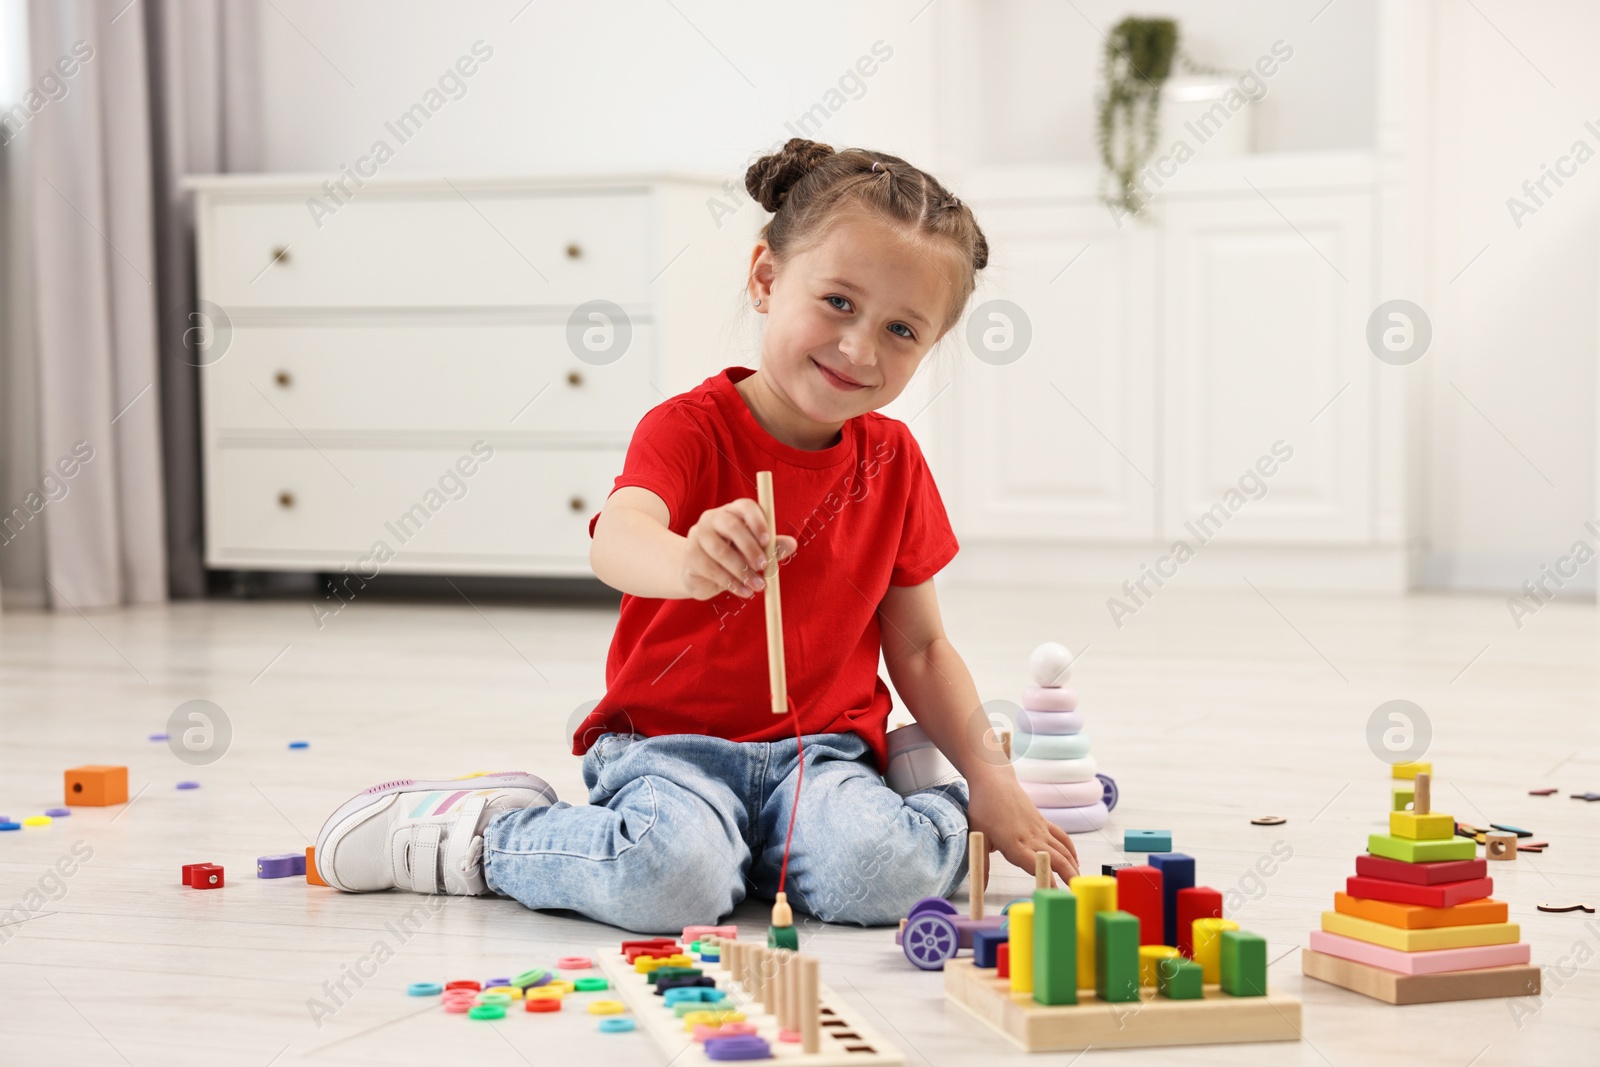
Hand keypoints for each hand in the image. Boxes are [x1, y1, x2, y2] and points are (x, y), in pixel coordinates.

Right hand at [679, 498, 796, 600]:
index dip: (757, 522)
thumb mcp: (755, 552)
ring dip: (742, 571)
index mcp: (733, 511)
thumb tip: (792, 544)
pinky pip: (711, 569)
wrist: (700, 574)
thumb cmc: (734, 557)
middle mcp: (713, 518)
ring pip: (720, 551)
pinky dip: (730, 583)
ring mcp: (698, 534)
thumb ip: (772, 547)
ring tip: (757, 587)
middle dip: (750, 548)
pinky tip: (743, 592)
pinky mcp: (690, 555)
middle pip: (731, 527)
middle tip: (764, 567)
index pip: (744, 507)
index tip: (768, 540)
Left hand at [966, 773, 1080, 885]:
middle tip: (1077, 892)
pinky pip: (1062, 837)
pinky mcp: (1043, 822)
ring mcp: (1040, 829)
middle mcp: (1031, 837)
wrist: (994, 780)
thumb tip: (978, 888)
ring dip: (1073, 866)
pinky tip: (1075, 860)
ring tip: (1079, 882)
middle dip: (1069, 876)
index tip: (1055, 895)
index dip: (1047, 880)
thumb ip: (981, 864)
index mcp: (1014, 843)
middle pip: (1057, 859)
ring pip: (1063, 849)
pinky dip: (1071, 850)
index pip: (1034, 865)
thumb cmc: (983, 808)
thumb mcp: (978, 835)